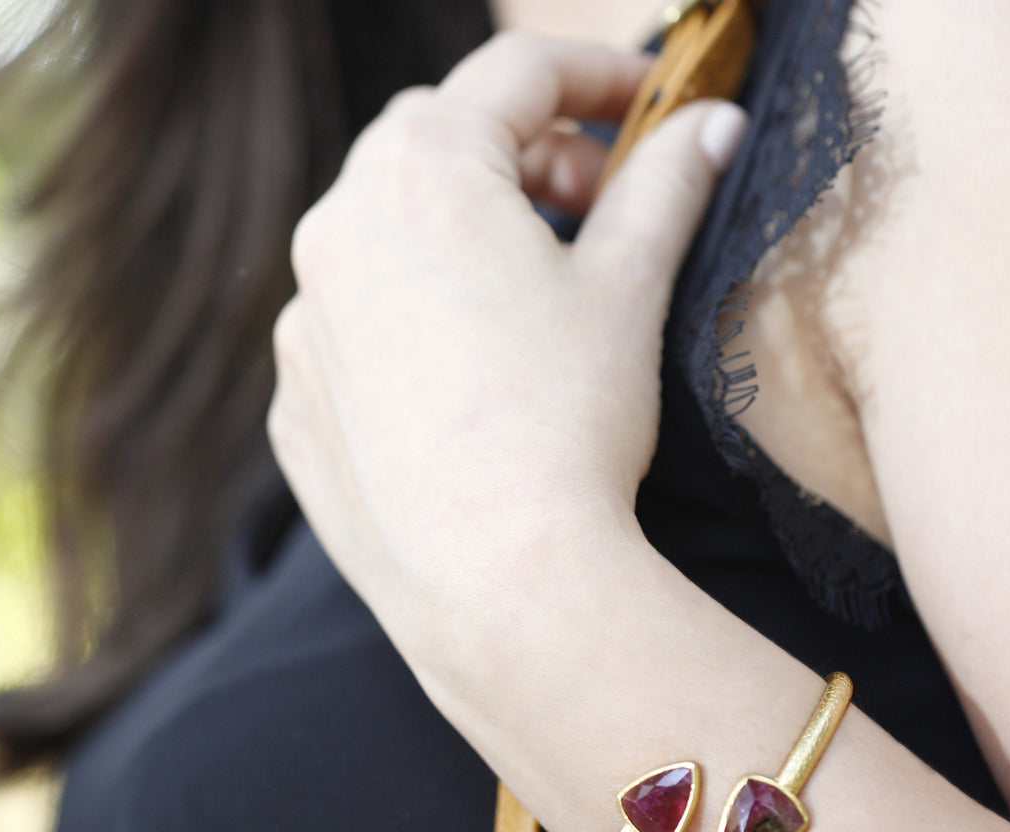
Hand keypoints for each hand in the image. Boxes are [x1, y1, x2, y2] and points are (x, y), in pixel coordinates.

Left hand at [269, 32, 746, 656]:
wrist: (497, 583)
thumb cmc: (566, 425)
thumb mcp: (631, 288)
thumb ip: (668, 183)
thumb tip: (711, 125)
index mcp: (421, 170)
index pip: (518, 70)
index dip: (598, 76)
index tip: (649, 108)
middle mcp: (337, 229)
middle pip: (438, 145)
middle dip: (524, 156)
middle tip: (596, 209)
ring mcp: (305, 324)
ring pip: (384, 237)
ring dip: (457, 237)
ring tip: (530, 298)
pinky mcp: (297, 405)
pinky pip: (354, 330)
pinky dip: (408, 323)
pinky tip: (467, 380)